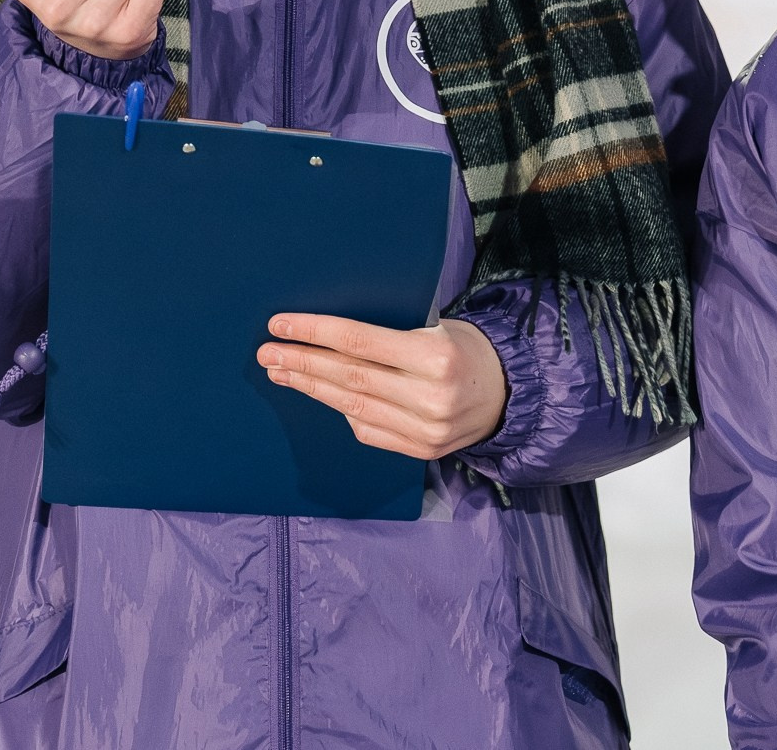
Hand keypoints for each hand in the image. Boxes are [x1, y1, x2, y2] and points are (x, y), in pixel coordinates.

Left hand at [258, 314, 510, 459]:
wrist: (507, 393)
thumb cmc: (465, 349)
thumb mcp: (438, 328)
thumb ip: (391, 337)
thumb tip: (327, 337)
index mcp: (436, 356)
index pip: (360, 342)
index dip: (315, 333)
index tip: (281, 325)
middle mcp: (430, 397)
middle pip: (350, 377)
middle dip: (303, 362)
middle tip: (268, 352)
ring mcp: (425, 430)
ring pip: (352, 406)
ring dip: (311, 388)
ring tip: (281, 372)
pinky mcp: (419, 451)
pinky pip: (367, 430)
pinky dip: (340, 410)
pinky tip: (318, 393)